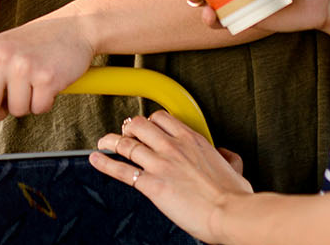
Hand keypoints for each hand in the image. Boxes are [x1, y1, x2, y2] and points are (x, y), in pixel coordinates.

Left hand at [0, 15, 95, 127]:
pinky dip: (45, 103)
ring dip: (26, 104)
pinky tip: (49, 83)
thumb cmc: (38, 41)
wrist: (75, 27)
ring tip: (34, 81)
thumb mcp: (2, 48)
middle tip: (12, 97)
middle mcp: (0, 56)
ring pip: (15, 112)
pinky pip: (38, 109)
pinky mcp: (47, 78)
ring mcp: (23, 67)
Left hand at [91, 111, 252, 243]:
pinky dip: (105, 163)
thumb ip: (226, 157)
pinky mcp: (151, 184)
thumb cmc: (233, 195)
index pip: (162, 118)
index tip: (146, 125)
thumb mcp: (233, 167)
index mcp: (192, 139)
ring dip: (111, 141)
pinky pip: (121, 170)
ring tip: (104, 142)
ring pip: (127, 144)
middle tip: (124, 132)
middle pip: (139, 125)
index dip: (150, 120)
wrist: (229, 212)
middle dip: (129, 127)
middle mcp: (173, 146)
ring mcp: (160, 163)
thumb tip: (224, 155)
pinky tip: (96, 159)